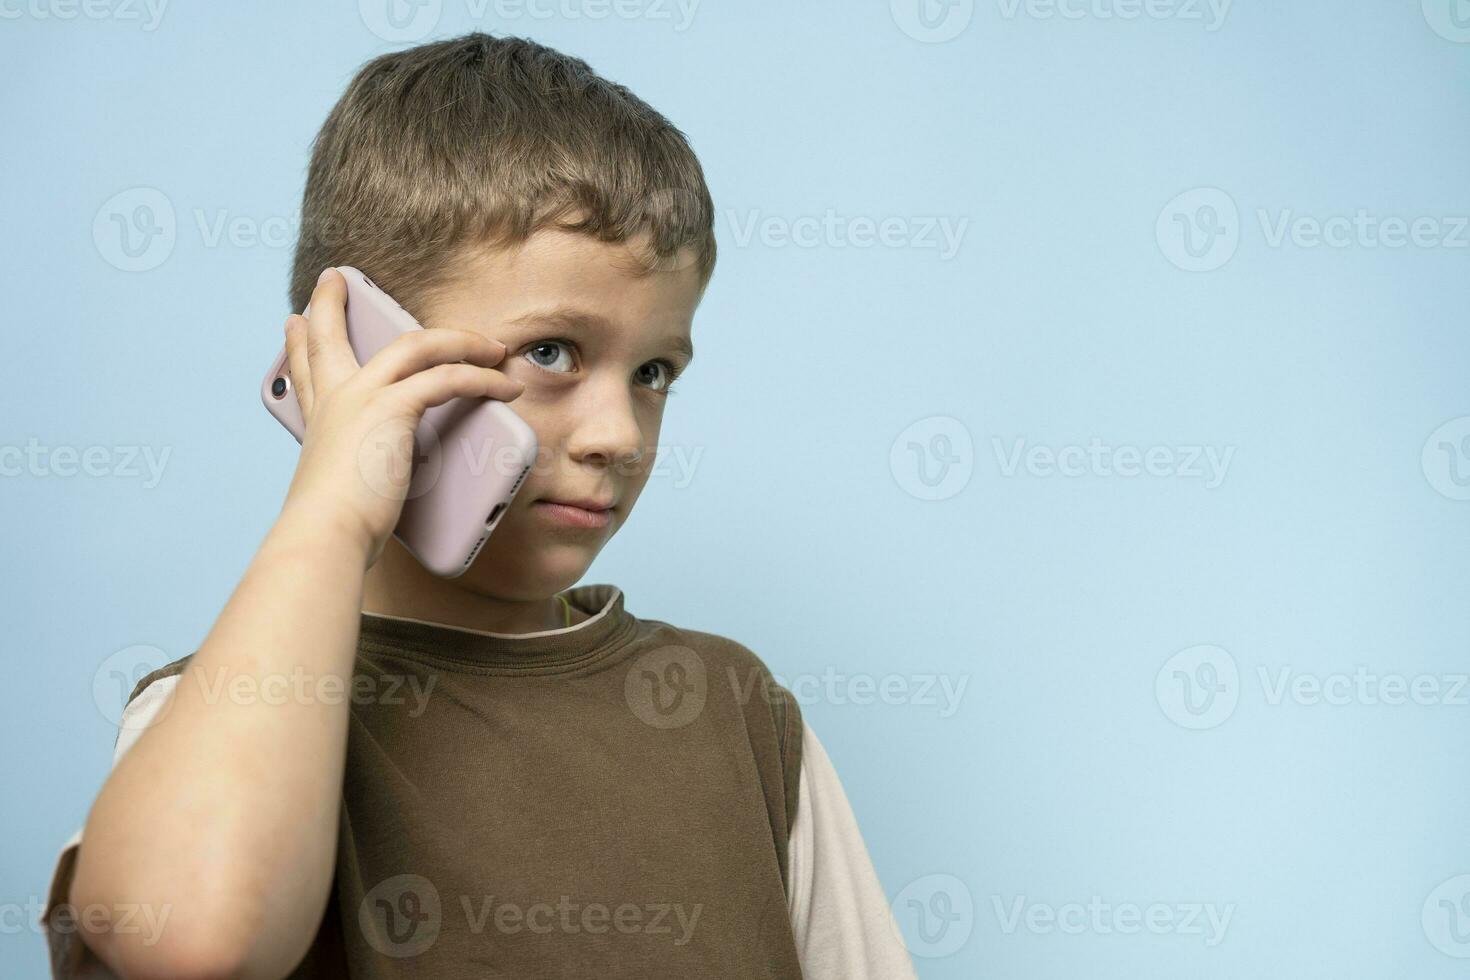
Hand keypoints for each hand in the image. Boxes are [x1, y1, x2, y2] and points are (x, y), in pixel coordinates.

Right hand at [276, 268, 524, 566]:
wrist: (326, 537)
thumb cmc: (336, 530)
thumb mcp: (342, 494)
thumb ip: (359, 480)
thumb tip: (371, 498)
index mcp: (319, 422)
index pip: (307, 371)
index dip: (300, 344)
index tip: (294, 321)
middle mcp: (335, 401)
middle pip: (332, 336)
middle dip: (332, 305)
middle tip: (336, 279)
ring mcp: (362, 398)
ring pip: (415, 346)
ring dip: (461, 342)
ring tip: (492, 346)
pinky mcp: (393, 407)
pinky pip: (447, 378)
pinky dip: (482, 378)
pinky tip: (505, 385)